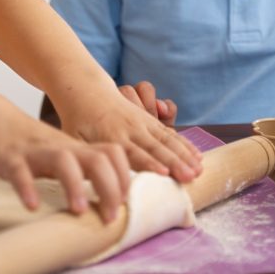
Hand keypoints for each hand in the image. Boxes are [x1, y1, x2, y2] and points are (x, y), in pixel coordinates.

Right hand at [0, 108, 130, 222]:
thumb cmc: (30, 141)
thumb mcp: (61, 153)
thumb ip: (81, 170)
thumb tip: (108, 201)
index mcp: (75, 148)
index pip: (113, 155)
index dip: (124, 179)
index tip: (124, 206)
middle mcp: (61, 147)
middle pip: (98, 159)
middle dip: (110, 188)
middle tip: (109, 217)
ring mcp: (35, 151)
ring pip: (63, 161)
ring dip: (76, 185)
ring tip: (79, 210)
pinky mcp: (10, 157)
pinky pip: (20, 172)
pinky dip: (27, 188)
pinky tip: (32, 205)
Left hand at [56, 89, 202, 184]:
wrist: (85, 90)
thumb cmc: (77, 121)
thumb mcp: (75, 139)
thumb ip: (87, 158)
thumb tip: (94, 182)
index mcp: (111, 136)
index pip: (133, 153)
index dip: (149, 164)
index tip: (164, 175)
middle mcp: (130, 129)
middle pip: (155, 148)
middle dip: (174, 163)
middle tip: (190, 176)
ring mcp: (141, 123)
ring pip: (167, 140)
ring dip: (184, 155)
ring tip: (199, 169)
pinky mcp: (148, 119)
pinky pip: (169, 132)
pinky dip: (185, 145)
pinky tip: (198, 156)